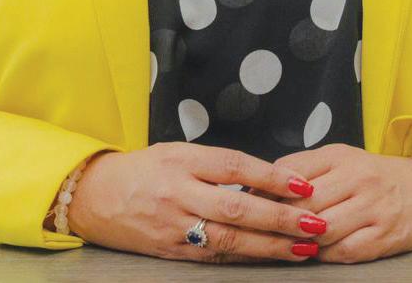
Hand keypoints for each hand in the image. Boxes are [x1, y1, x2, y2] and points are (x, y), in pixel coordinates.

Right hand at [66, 142, 327, 263]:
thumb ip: (212, 164)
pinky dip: (246, 259)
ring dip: (271, 246)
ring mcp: (175, 225)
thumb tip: (262, 178)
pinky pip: (215, 257)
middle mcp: (179, 192)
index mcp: (182, 159)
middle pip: (237, 208)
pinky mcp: (171, 251)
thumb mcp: (174, 151)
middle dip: (281, 218)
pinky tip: (270, 259)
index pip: (234, 166)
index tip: (302, 184)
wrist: (95, 196)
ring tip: (304, 248)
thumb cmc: (142, 169)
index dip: (271, 176)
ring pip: (230, 240)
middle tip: (316, 222)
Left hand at [266, 143, 411, 262]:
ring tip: (286, 241)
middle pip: (304, 202)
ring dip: (301, 239)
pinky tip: (314, 252)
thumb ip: (306, 169)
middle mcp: (357, 178)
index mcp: (339, 155)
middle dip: (279, 218)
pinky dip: (324, 254)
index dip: (265, 188)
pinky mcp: (384, 236)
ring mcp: (372, 208)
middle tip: (262, 227)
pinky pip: (344, 251)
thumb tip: (263, 186)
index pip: (290, 169)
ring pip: (322, 229)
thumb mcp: (341, 160)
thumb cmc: (374, 176)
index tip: (250, 200)